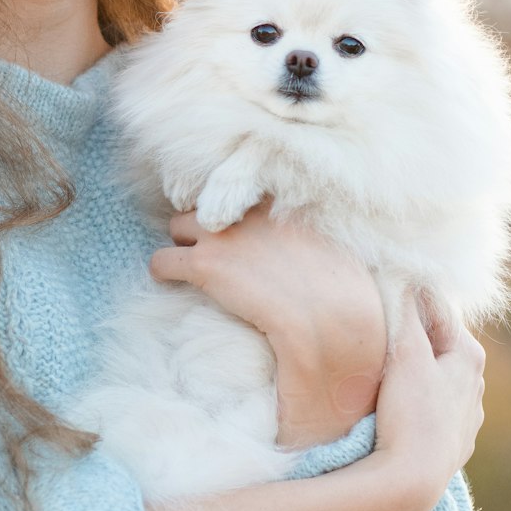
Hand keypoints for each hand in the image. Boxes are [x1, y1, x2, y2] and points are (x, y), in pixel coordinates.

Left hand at [148, 203, 387, 448]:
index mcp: (284, 202)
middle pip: (207, 204)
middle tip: (214, 251)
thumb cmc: (349, 296)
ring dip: (183, 246)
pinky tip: (172, 285)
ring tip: (193, 268)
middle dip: (206, 226)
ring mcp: (224, 236)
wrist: (331, 323)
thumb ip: (324, 235)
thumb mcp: (343, 250)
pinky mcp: (204, 266)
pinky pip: (161, 262)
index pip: (244, 187)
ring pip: (177, 227)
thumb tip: (341, 237)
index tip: (240, 227)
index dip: (238, 212)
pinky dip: (163, 274)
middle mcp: (250, 210)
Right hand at [370, 297, 485, 510]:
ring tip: (378, 379)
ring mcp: (464, 421)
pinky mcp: (449, 448)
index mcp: (470, 358)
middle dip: (408, 341)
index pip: (437, 312)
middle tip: (374, 337)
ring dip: (409, 377)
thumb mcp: (406, 353)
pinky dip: (411, 407)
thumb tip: (404, 275)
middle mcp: (475, 388)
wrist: (411, 482)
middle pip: (435, 349)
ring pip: (431, 384)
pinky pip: (427, 414)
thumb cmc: (411, 414)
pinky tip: (391, 414)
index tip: (379, 295)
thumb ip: (406, 311)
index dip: (406, 302)